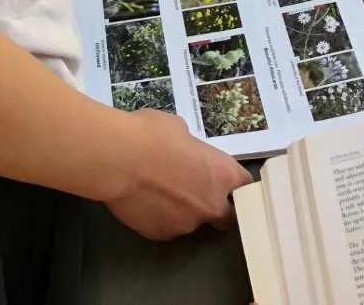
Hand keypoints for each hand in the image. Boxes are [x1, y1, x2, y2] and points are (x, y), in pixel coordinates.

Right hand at [107, 109, 252, 239]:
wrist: (119, 159)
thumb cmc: (152, 134)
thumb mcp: (180, 129)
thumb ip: (191, 149)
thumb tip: (185, 153)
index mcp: (222, 174)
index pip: (244, 185)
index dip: (235, 182)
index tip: (227, 180)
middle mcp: (210, 204)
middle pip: (227, 215)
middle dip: (217, 206)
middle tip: (197, 190)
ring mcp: (185, 224)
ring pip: (192, 221)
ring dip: (184, 209)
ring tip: (159, 190)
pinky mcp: (160, 235)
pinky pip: (166, 226)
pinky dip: (160, 216)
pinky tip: (145, 200)